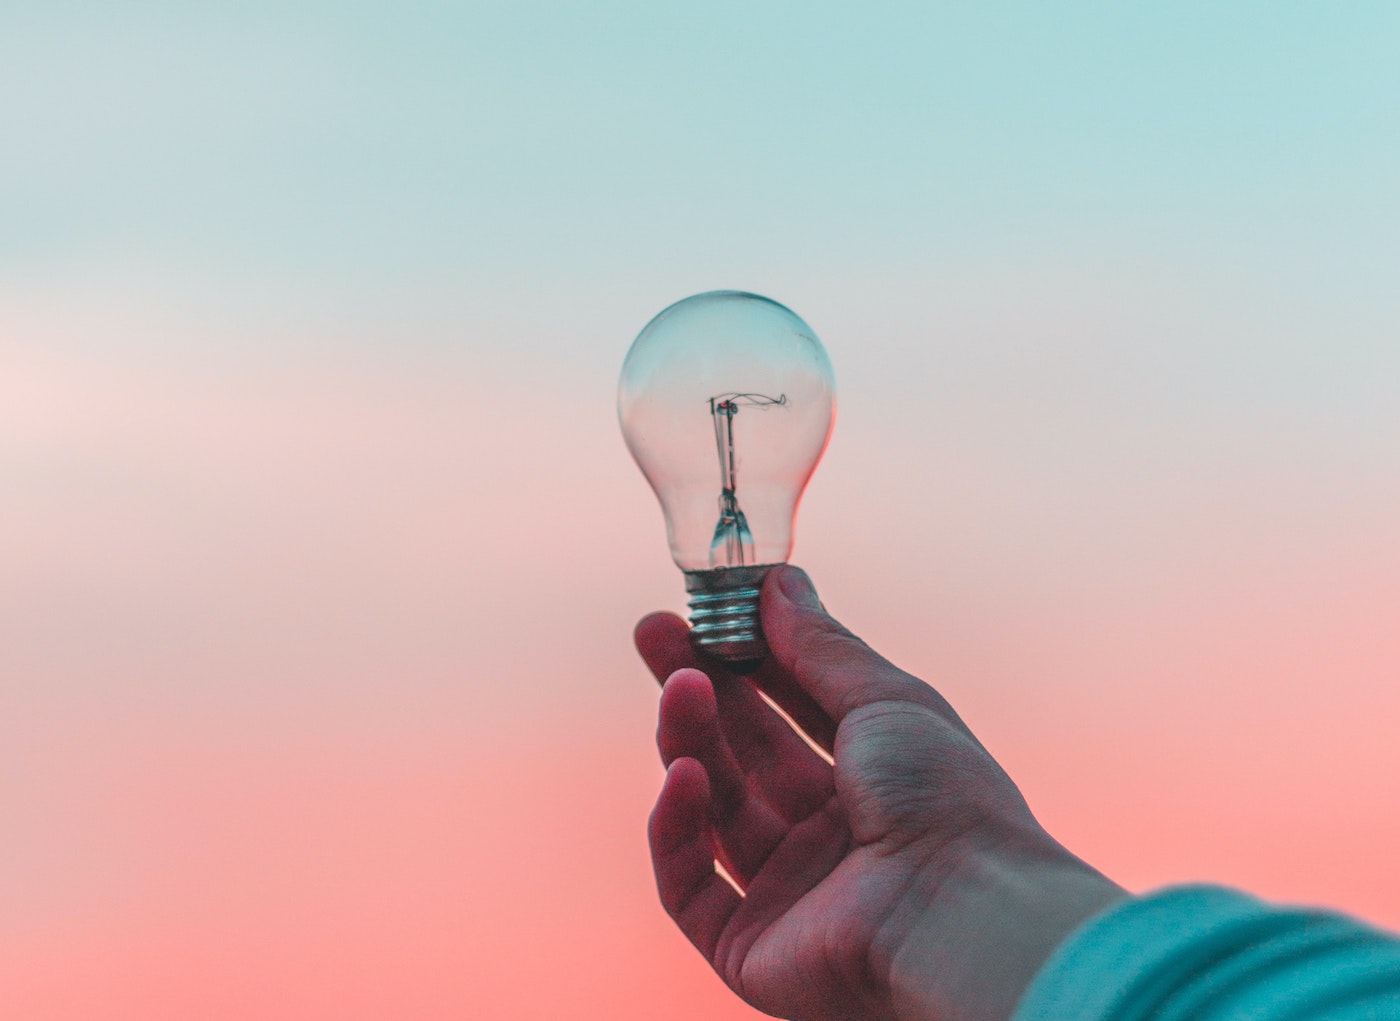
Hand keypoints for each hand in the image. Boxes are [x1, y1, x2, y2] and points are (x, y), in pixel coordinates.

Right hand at [636, 566, 1125, 1020]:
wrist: (961, 913)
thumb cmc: (945, 799)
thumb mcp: (886, 700)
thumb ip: (820, 646)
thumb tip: (778, 581)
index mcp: (874, 780)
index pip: (792, 708)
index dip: (747, 658)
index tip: (706, 609)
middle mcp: (830, 836)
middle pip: (744, 752)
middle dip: (698, 688)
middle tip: (653, 631)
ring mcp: (789, 893)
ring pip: (715, 808)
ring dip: (690, 741)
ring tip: (679, 686)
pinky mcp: (749, 947)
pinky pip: (689, 884)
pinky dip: (677, 828)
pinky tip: (683, 775)